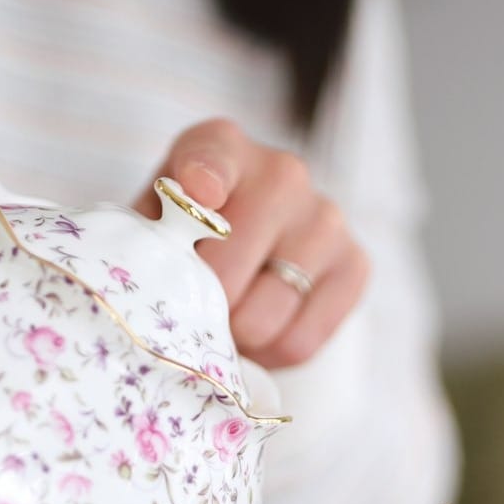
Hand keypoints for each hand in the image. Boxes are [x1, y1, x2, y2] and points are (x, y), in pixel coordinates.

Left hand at [138, 119, 369, 369]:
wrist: (252, 253)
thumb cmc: (188, 237)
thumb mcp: (153, 226)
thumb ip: (148, 241)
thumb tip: (156, 287)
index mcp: (222, 148)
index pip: (213, 157)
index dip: (206, 176)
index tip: (201, 192)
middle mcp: (282, 173)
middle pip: (226, 267)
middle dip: (200, 306)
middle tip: (193, 310)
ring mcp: (325, 219)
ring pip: (262, 316)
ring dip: (234, 337)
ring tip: (226, 322)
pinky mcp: (355, 266)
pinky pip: (300, 341)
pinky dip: (270, 355)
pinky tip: (259, 336)